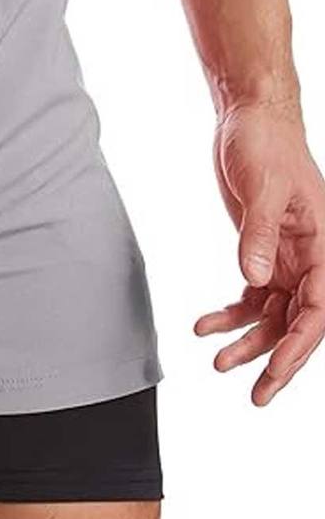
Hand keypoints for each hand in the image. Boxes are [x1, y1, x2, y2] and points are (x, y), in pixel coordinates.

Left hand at [195, 98, 324, 403]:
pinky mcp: (263, 251)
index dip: (298, 345)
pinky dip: (232, 314)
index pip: (319, 309)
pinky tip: (205, 326)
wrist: (250, 123)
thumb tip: (255, 278)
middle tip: (256, 396)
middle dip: (278, 359)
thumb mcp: (262, 189)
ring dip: (249, 340)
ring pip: (274, 314)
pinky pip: (253, 295)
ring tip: (216, 361)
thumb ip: (258, 235)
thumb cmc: (266, 147)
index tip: (274, 371)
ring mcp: (287, 258)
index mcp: (324, 246)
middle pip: (300, 322)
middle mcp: (312, 259)